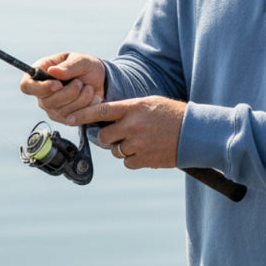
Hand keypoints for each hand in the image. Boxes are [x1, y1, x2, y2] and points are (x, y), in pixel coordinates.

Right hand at [19, 52, 105, 123]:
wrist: (99, 80)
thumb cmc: (85, 66)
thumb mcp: (81, 60)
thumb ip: (69, 66)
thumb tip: (53, 71)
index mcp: (40, 73)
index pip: (27, 86)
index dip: (41, 88)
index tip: (58, 84)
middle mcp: (42, 93)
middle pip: (47, 102)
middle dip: (69, 92)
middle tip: (80, 82)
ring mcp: (52, 107)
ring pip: (62, 111)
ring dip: (81, 99)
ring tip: (88, 87)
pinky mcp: (64, 118)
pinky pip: (74, 118)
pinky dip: (88, 107)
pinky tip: (92, 97)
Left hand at [68, 96, 185, 169]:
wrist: (195, 132)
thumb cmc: (173, 115)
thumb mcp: (150, 103)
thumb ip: (129, 109)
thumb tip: (108, 117)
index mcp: (134, 108)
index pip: (101, 111)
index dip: (83, 115)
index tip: (70, 119)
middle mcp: (133, 126)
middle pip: (104, 136)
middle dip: (108, 137)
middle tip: (119, 135)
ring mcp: (138, 144)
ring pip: (116, 150)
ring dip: (123, 148)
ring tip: (142, 141)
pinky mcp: (144, 159)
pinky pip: (127, 162)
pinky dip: (133, 158)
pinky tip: (146, 151)